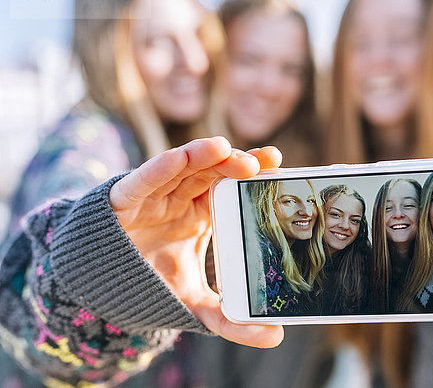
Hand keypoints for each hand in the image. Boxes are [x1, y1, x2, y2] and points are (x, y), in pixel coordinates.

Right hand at [108, 136, 283, 347]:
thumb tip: (275, 335)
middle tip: (263, 161)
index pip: (229, 185)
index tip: (277, 165)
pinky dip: (158, 169)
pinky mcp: (123, 201)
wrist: (102, 289)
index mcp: (201, 213)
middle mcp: (180, 198)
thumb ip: (230, 319)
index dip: (251, 172)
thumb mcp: (195, 303)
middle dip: (235, 162)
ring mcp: (153, 196)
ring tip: (224, 149)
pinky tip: (179, 158)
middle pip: (211, 171)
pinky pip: (142, 181)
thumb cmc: (151, 283)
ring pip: (180, 168)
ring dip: (201, 155)